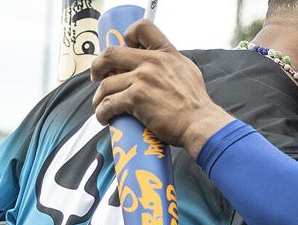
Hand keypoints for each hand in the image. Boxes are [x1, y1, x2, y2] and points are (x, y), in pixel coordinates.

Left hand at [91, 20, 234, 155]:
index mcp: (166, 53)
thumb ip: (171, 64)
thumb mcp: (187, 72)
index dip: (127, 36)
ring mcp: (142, 79)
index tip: (123, 49)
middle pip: (111, 54)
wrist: (200, 124)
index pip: (142, 28)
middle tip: (97, 77)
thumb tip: (161, 66)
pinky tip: (104, 118)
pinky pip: (109, 103)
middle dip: (98, 66)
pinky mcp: (135, 99)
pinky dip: (102, 112)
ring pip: (107, 83)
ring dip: (99, 97)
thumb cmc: (196, 104)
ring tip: (101, 106)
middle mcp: (152, 62)